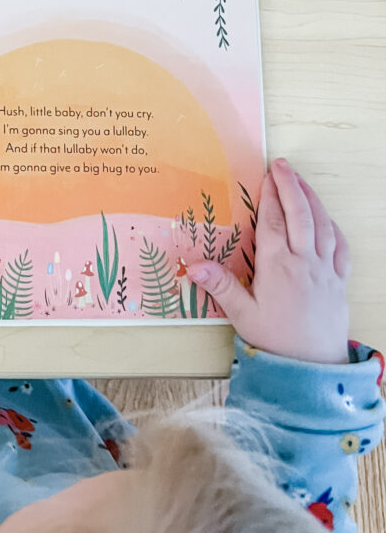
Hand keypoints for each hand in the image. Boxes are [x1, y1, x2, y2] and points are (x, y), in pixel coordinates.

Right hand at [187, 158, 350, 363]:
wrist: (313, 366)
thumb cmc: (275, 341)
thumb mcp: (241, 314)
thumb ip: (220, 285)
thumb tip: (193, 266)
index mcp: (279, 267)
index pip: (274, 222)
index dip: (269, 197)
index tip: (265, 177)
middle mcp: (305, 262)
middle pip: (301, 214)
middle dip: (291, 187)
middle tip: (282, 166)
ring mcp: (326, 270)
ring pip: (322, 225)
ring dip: (312, 200)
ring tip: (301, 182)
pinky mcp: (339, 281)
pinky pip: (340, 246)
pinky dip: (332, 226)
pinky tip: (326, 219)